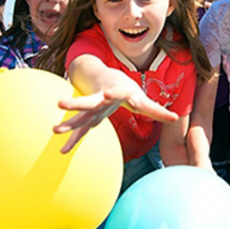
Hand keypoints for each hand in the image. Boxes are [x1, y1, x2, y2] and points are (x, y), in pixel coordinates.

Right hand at [53, 81, 177, 152]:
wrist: (101, 77)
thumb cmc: (124, 88)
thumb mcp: (140, 98)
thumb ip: (156, 110)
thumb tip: (175, 117)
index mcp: (116, 93)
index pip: (117, 94)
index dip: (114, 94)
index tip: (109, 94)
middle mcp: (100, 98)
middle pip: (88, 102)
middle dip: (77, 104)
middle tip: (61, 105)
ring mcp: (91, 106)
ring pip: (77, 115)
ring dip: (67, 122)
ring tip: (54, 130)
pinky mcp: (86, 115)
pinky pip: (78, 129)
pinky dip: (72, 140)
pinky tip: (63, 151)